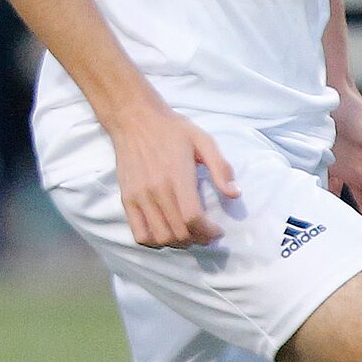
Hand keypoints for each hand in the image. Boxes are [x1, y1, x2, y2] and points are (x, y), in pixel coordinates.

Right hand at [106, 97, 239, 246]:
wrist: (134, 118)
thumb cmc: (171, 129)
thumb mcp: (203, 140)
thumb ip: (220, 168)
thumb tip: (234, 194)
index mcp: (177, 176)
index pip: (193, 218)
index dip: (208, 232)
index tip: (217, 230)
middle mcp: (157, 190)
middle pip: (179, 232)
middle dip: (198, 239)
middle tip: (206, 234)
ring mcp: (139, 197)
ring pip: (160, 237)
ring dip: (178, 243)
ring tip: (188, 235)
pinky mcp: (127, 199)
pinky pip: (139, 234)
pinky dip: (154, 242)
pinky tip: (166, 233)